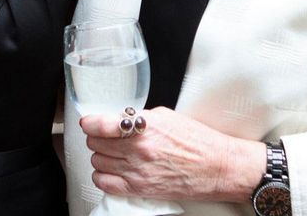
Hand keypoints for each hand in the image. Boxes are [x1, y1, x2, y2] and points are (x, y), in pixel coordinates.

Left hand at [80, 107, 264, 202]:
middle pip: (96, 143)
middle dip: (98, 137)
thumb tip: (119, 118)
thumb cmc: (198, 141)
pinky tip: (111, 170)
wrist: (218, 167)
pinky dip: (103, 176)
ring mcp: (138, 171)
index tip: (88, 122)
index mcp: (145, 127)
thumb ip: (140, 118)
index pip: (102, 124)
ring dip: (101, 156)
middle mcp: (139, 149)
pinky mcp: (140, 188)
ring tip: (112, 152)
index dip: (90, 122)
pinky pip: (105, 183)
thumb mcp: (167, 116)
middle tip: (106, 136)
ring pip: (98, 162)